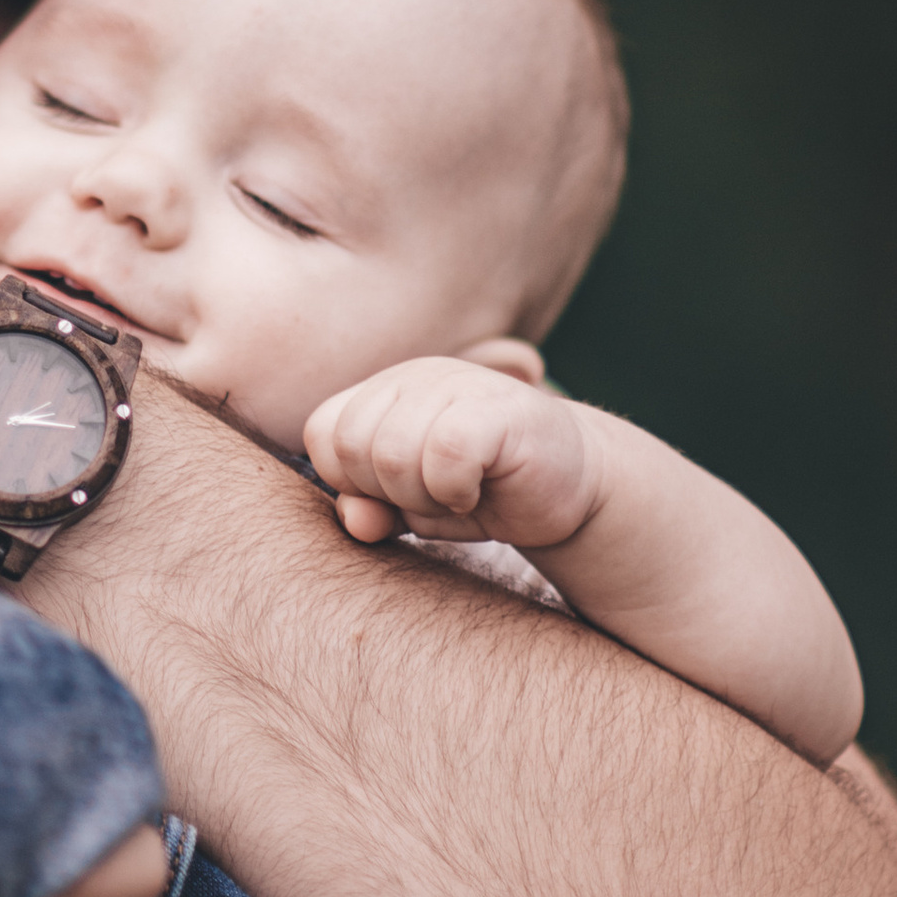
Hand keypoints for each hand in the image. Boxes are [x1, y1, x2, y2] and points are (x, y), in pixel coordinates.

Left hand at [303, 357, 604, 552]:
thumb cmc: (483, 495)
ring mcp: (457, 384)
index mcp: (385, 390)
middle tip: (435, 497)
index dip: (349, 480)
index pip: (323, 432)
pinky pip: (443, 456)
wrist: (573, 488)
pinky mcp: (496, 407)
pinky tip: (478, 491)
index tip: (395, 497)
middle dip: (386, 492)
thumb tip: (354, 520)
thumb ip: (370, 509)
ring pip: (391, 454)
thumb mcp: (413, 509)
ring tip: (457, 494)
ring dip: (423, 497)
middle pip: (350, 445)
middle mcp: (415, 376)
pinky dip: (455, 491)